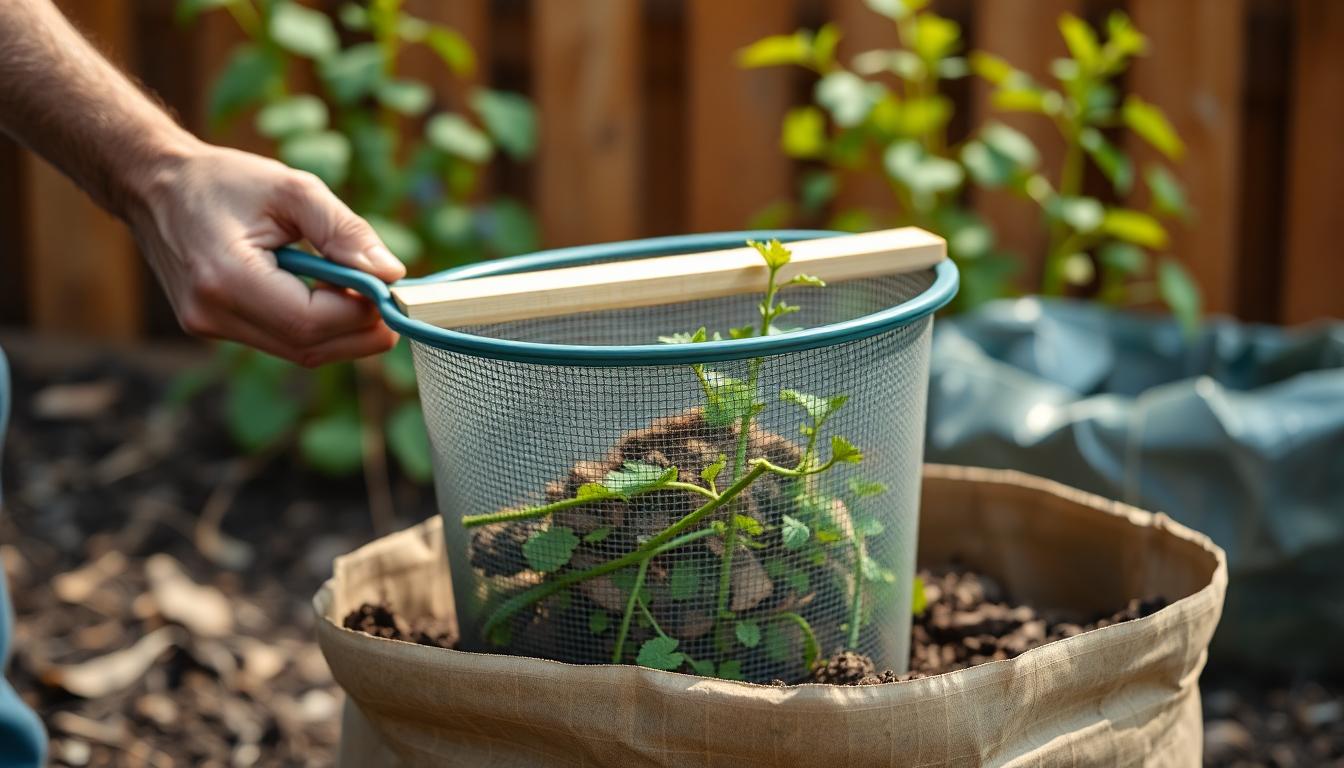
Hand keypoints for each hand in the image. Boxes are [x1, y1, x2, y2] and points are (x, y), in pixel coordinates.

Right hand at [127, 141, 406, 366]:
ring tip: (366, 294)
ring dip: (343, 332)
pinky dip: (317, 327)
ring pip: (299, 351)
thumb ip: (344, 231)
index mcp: (226, 277)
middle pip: (309, 347)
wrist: (155, 186)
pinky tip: (333, 298)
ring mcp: (209, 327)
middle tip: (391, 300)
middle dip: (361, 330)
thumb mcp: (293, 189)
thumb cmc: (224, 180)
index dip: (361, 311)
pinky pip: (282, 341)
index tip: (391, 287)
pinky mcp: (214, 328)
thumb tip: (391, 273)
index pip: (310, 321)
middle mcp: (213, 314)